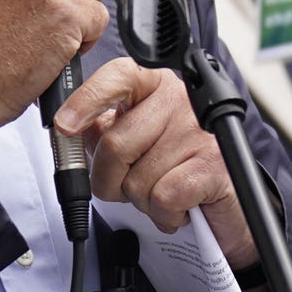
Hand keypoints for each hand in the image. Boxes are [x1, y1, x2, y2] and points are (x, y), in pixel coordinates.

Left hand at [59, 56, 254, 269]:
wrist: (226, 205)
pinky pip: (162, 197)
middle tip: (127, 188)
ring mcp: (200, 131)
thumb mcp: (136, 143)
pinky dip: (164, 214)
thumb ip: (105, 131)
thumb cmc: (176, 169)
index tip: (65, 125)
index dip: (87, 99)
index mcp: (155, 87)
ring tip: (163, 194)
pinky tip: (179, 207)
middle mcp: (180, 100)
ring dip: (142, 202)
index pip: (119, 76)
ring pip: (137, 179)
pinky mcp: (214, 165)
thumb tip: (74, 129)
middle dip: (110, 181)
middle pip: (116, 143)